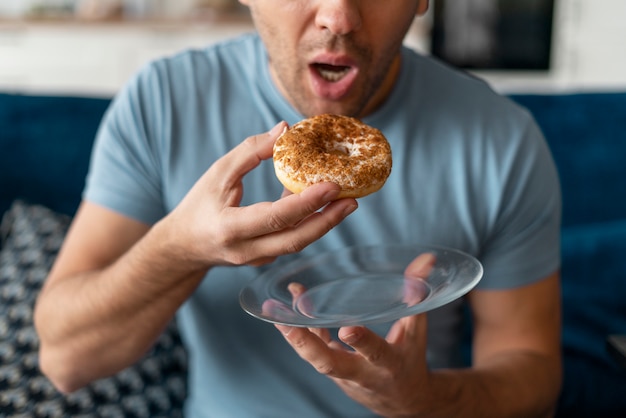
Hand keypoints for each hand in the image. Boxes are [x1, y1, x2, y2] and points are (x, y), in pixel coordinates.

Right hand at [161, 122, 357, 269]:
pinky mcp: (265, 260)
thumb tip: (285, 129)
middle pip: (295, 239)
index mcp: (231, 228)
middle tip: (352, 199)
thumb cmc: (199, 204)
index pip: (276, 217)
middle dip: (328, 220)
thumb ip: (251, 151)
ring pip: (297, 243)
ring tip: (347, 201)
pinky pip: (291, 240)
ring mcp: (257, 260)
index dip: (307, 202)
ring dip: (324, 223)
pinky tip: (321, 205)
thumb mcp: (218, 173)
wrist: (184, 246)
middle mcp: (246, 250)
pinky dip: (308, 223)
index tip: (332, 185)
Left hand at [275, 253, 436, 416]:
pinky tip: (284, 308)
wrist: (402, 401)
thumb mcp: (418, 331)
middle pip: (330, 364)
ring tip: (275, 312)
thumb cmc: (411, 360)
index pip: (376, 354)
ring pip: (315, 359)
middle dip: (307, 346)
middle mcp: (362, 373)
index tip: (347, 328)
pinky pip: (313, 348)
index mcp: (389, 364)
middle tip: (287, 324)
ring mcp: (343, 374)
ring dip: (294, 337)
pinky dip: (299, 329)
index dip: (362, 342)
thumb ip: (418, 294)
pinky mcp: (331, 369)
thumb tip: (426, 259)